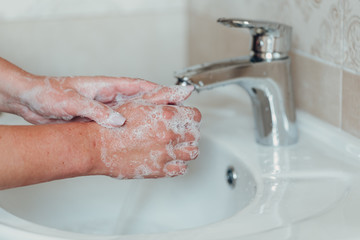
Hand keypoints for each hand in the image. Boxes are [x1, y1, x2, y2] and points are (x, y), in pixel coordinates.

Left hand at [7, 75, 168, 126]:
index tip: (179, 94)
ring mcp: (106, 109)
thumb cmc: (50, 93)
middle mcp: (110, 97)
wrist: (33, 101)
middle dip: (163, 104)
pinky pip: (122, 125)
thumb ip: (96, 110)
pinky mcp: (100, 120)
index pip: (140, 87)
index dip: (161, 91)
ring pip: (135, 113)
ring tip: (169, 126)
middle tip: (183, 110)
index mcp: (107, 86)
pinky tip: (142, 137)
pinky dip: (134, 129)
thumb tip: (118, 120)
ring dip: (151, 118)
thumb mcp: (73, 101)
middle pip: (143, 100)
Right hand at [94, 96, 200, 178]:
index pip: (195, 116)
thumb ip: (167, 94)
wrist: (98, 147)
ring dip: (186, 147)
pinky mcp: (159, 170)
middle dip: (189, 131)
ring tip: (176, 144)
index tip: (184, 118)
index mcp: (166, 116)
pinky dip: (179, 164)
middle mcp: (168, 135)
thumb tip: (186, 90)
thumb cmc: (114, 125)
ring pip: (191, 152)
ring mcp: (164, 154)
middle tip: (178, 131)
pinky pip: (181, 169)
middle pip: (195, 134)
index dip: (190, 116)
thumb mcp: (141, 101)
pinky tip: (171, 158)